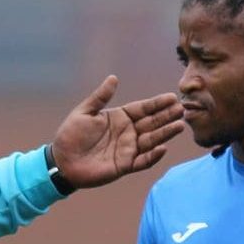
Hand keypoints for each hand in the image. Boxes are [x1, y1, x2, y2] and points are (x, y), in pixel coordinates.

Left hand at [49, 76, 184, 189]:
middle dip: (167, 116)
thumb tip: (113, 78)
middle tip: (181, 109)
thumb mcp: (84, 113)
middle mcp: (128, 132)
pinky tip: (163, 148)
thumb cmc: (70, 136)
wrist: (61, 162)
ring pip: (151, 140)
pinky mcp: (125, 165)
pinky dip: (153, 156)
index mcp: (120, 118)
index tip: (172, 97)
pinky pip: (143, 161)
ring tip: (179, 125)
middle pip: (152, 123)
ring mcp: (128, 149)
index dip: (157, 103)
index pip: (143, 108)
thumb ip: (100, 97)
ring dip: (165, 133)